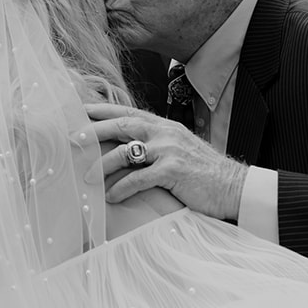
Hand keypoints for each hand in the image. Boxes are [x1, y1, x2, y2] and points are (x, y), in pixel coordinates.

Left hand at [83, 102, 247, 221]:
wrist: (233, 186)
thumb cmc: (205, 172)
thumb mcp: (180, 149)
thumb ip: (158, 144)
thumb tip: (130, 149)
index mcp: (165, 126)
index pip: (129, 113)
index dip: (104, 110)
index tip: (82, 110)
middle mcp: (165, 133)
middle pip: (122, 126)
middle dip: (94, 130)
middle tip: (74, 137)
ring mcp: (169, 151)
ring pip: (125, 152)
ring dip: (102, 165)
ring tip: (87, 177)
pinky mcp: (172, 171)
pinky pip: (138, 179)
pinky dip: (121, 188)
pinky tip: (111, 197)